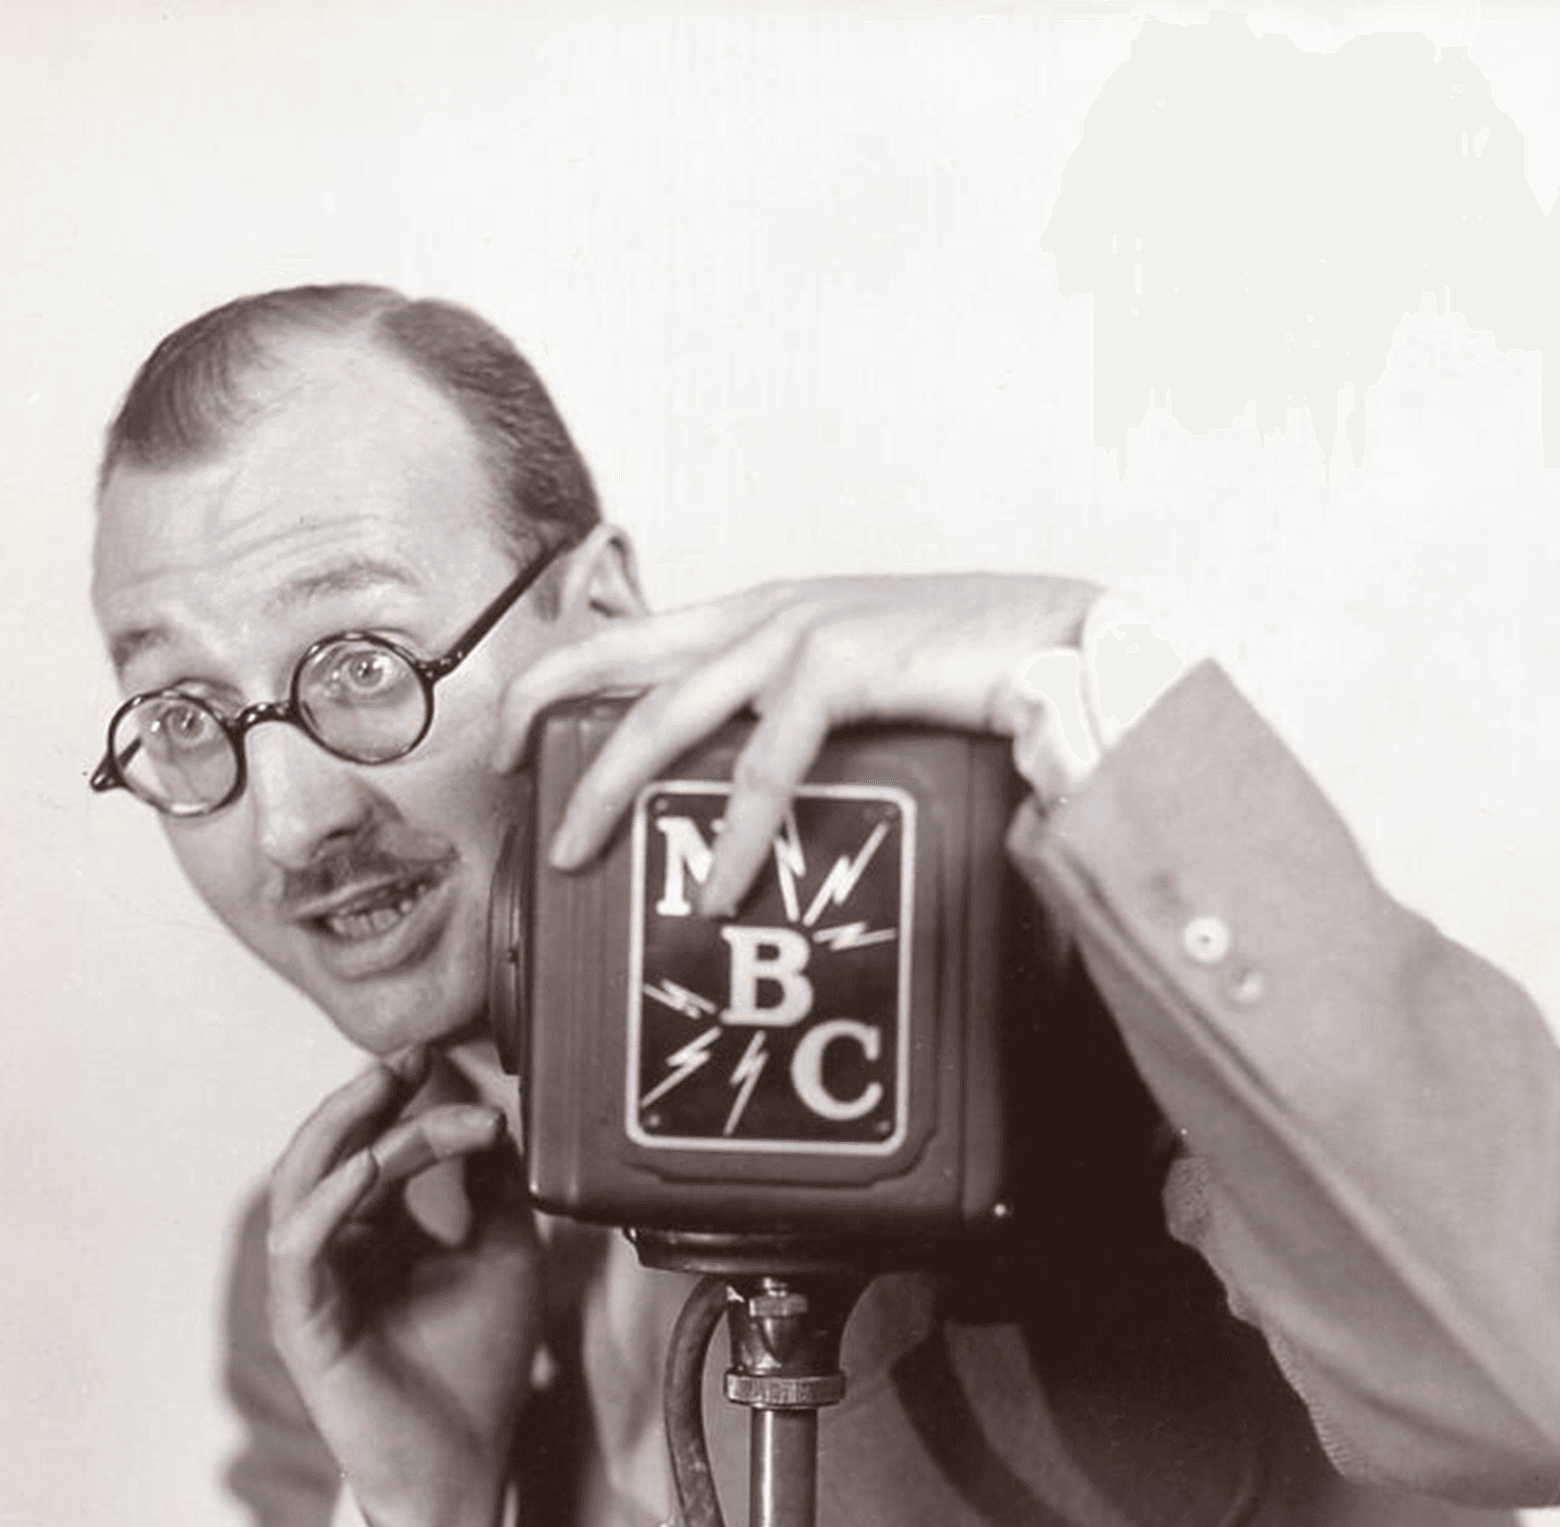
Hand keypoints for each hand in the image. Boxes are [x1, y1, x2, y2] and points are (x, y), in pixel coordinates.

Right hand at [265, 1049, 543, 1526]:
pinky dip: (326, 1202)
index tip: (451, 1065)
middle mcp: (334, 1248)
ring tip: (384, 1091)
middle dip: (364, 1098)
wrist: (467, 1466)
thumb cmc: (478, 1367)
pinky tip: (365, 1170)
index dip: (406, 1101)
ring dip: (345, 1132)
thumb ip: (493, 1189)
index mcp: (374, 1230)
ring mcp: (312, 1284)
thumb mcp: (502, 1255)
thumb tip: (496, 1116)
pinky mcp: (302, 1324)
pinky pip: (298, 1248)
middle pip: (332, 1151)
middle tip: (407, 1058)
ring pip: (305, 1185)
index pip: (377, 1145)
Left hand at [495, 573, 1096, 912]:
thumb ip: (796, 723)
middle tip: (495, 777)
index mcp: (762, 612)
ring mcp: (799, 631)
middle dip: (541, 715)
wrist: (1064, 635)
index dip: (557, 676)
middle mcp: (765, 610)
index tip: (510, 734)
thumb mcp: (859, 689)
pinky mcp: (843, 665)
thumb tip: (745, 793)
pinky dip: (739, 831)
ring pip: (666, 712)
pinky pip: (766, 762)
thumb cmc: (970, 671)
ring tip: (579, 854)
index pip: (631, 634)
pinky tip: (720, 883)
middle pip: (616, 660)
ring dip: (610, 788)